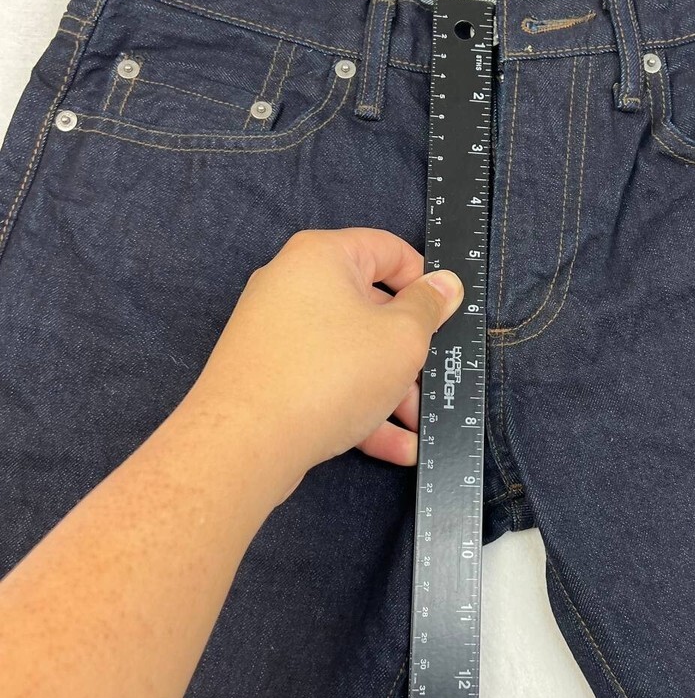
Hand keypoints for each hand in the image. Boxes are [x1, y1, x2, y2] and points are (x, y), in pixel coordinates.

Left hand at [180, 228, 463, 501]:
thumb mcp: (403, 338)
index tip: (447, 315)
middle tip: (434, 382)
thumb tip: (446, 284)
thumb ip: (430, 308)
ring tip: (417, 429)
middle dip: (410, 354)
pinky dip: (360, 407)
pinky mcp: (269, 374)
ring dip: (391, 391)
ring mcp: (277, 332)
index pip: (388, 250)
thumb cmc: (330, 374)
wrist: (245, 442)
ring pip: (352, 354)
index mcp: (323, 256)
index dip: (425, 281)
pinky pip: (326, 381)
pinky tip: (396, 447)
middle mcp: (293, 285)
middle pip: (372, 310)